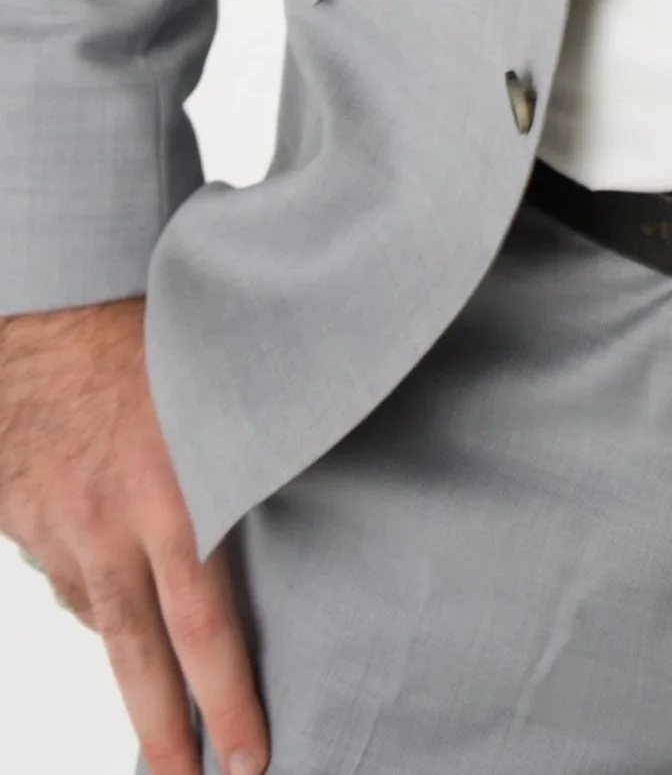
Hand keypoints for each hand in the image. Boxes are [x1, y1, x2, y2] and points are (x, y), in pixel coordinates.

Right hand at [0, 296, 268, 774]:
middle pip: (139, 662)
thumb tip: (295, 499)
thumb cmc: (151, 325)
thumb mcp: (217, 391)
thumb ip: (247, 456)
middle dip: (167, 738)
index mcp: (170, 498)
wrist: (47, 292)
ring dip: (129, 643)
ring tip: (161, 683)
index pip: (206, 629)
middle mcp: (104, 528)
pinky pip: (58, 571)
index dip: (229, 703)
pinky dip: (86, 581)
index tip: (251, 760)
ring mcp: (50, 527)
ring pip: (96, 613)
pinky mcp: (15, 516)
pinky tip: (106, 570)